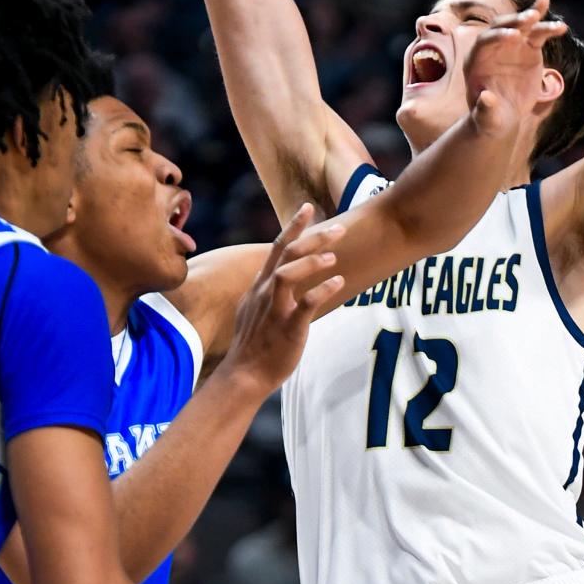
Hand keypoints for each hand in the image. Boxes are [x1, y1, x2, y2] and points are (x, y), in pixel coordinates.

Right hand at [223, 204, 343, 395]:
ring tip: (333, 257)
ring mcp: (275, 309)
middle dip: (312, 237)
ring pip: (288, 274)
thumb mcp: (253, 309)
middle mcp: (265, 292)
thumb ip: (265, 291)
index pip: (277, 247)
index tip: (309, 208)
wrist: (244, 375)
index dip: (294, 226)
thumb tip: (276, 277)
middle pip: (287, 253)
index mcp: (260, 286)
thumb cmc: (254, 344)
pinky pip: (306, 304)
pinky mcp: (287, 327)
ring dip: (312, 262)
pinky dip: (322, 290)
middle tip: (338, 229)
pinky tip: (338, 282)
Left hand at [465, 0, 566, 135]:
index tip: (515, 37)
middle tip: (531, 17)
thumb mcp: (487, 118)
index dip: (498, 36)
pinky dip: (548, 28)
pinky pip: (538, 34)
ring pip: (521, 25)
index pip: (484, 41)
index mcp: (475, 61)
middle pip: (501, 27)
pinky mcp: (528, 49)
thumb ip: (485, 108)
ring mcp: (511, 46)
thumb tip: (486, 98)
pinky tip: (561, 26)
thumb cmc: (491, 118)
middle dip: (515, 21)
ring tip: (544, 3)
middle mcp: (492, 48)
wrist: (504, 116)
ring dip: (532, 14)